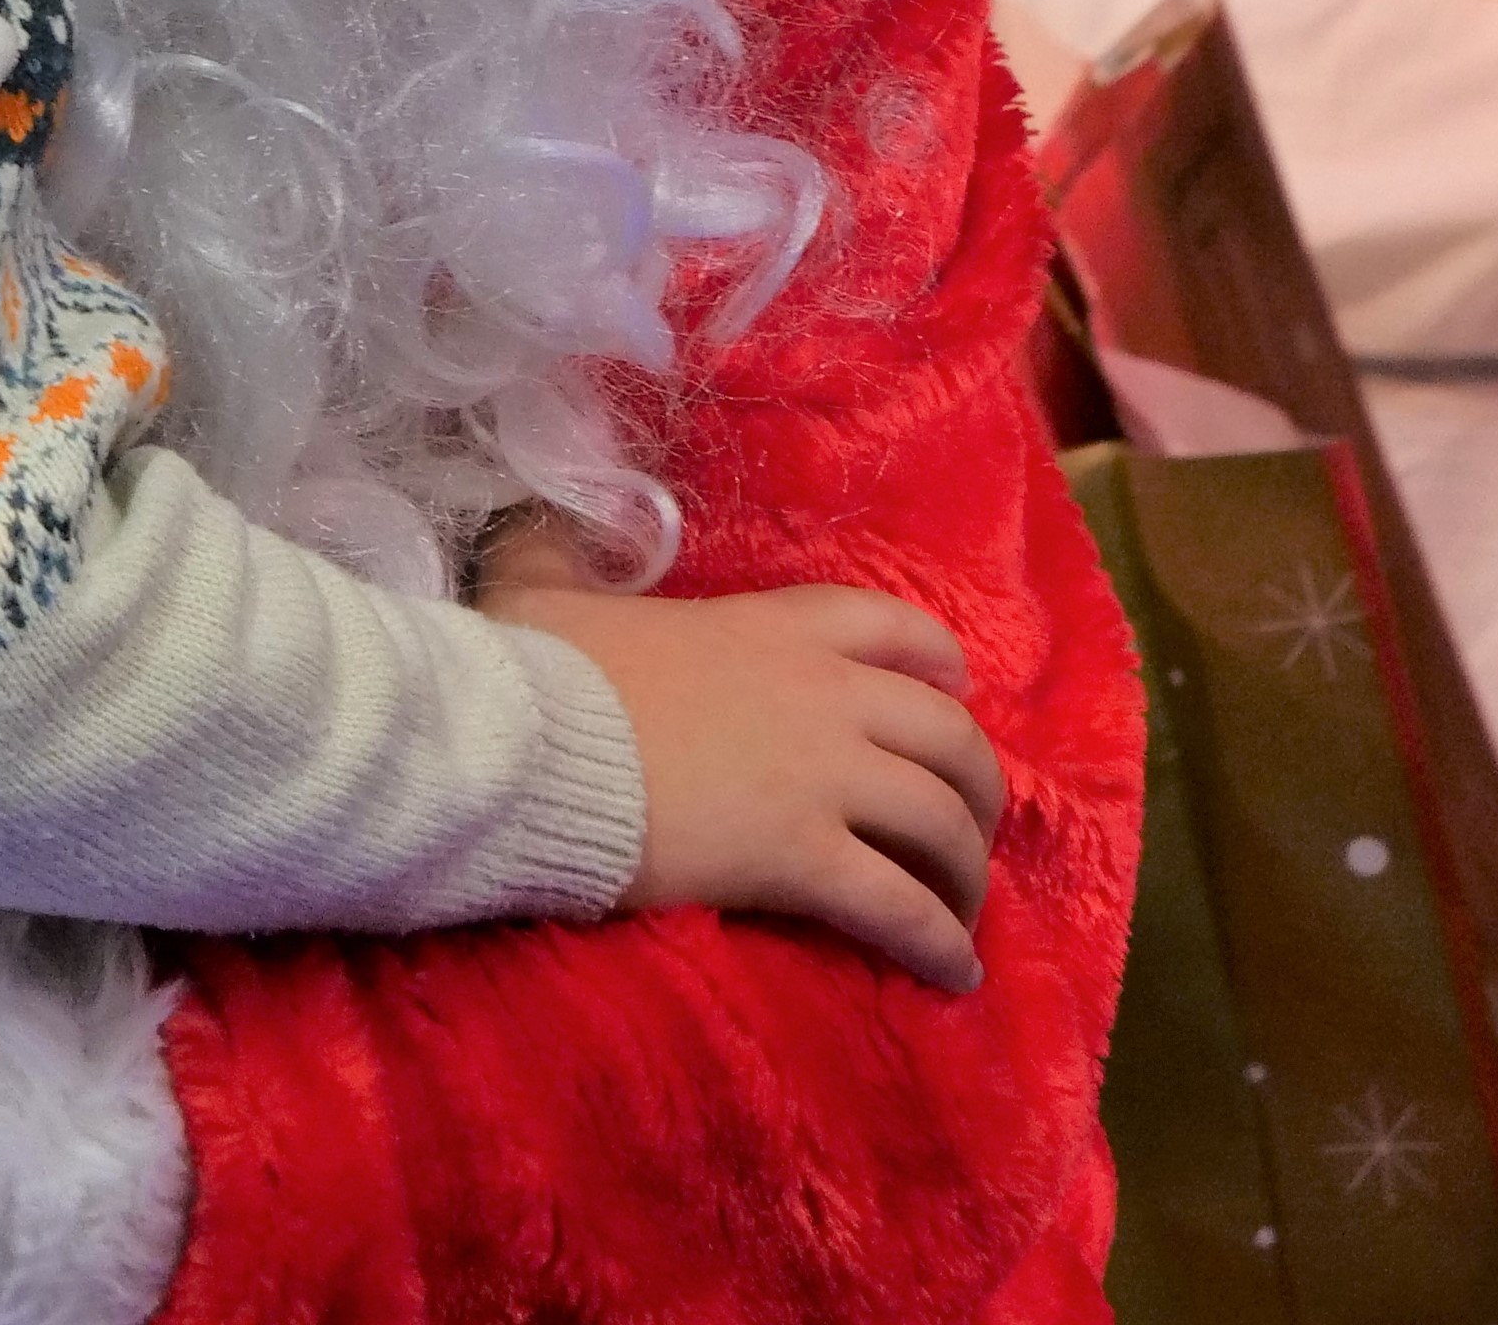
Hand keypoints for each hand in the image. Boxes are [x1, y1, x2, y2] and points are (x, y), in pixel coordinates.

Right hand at [484, 539, 1006, 993]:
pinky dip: (939, 942)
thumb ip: (558, 554)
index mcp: (768, 628)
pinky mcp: (804, 858)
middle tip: (967, 826)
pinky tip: (955, 972)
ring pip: (940, 822)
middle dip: (975, 785)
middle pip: (946, 735)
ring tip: (963, 909)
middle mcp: (820, 694)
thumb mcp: (545, 591)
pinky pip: (900, 907)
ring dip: (967, 870)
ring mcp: (821, 777)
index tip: (956, 692)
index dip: (938, 663)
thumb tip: (533, 526)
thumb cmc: (534, 669)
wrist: (522, 745)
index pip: (888, 627)